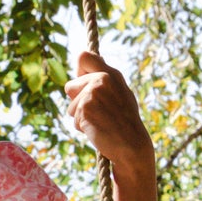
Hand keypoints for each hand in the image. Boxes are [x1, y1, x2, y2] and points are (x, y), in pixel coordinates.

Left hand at [65, 51, 153, 176]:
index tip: (84, 84)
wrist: (131, 143)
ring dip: (81, 117)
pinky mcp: (85, 109)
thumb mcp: (120, 92)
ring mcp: (92, 94)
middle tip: (98, 112)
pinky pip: (75, 120)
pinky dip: (83, 127)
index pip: (83, 57)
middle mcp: (101, 79)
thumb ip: (104, 79)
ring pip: (71, 106)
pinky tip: (98, 129)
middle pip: (70, 86)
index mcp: (111, 74)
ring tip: (100, 121)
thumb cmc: (126, 120)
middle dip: (77, 101)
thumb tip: (83, 61)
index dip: (79, 72)